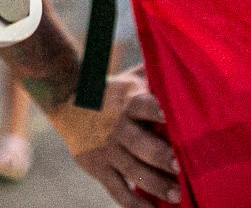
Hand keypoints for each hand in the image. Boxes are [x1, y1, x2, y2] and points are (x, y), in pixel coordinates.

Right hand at [51, 70, 180, 205]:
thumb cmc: (112, 90)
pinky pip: (117, 191)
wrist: (67, 101)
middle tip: (181, 167)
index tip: (174, 118)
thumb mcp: (130, 78)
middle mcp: (119, 127)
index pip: (145, 106)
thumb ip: (154, 74)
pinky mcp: (99, 168)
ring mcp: (108, 150)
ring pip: (133, 171)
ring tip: (177, 196)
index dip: (158, 111)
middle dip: (162, 156)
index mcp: (129, 102)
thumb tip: (183, 57)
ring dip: (155, 184)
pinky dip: (134, 205)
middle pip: (141, 144)